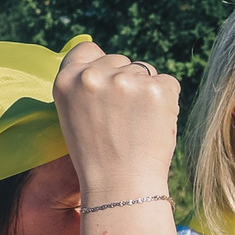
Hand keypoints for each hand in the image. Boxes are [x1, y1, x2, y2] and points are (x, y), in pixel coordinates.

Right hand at [53, 40, 179, 202]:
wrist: (121, 185)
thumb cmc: (99, 156)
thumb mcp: (75, 114)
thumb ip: (87, 86)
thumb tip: (111, 62)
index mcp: (66, 81)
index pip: (88, 49)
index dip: (101, 64)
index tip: (108, 85)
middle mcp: (93, 76)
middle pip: (120, 59)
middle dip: (127, 81)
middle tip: (125, 117)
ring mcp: (126, 81)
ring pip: (146, 71)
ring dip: (148, 91)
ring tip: (138, 124)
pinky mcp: (156, 89)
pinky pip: (168, 83)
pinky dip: (168, 101)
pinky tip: (155, 124)